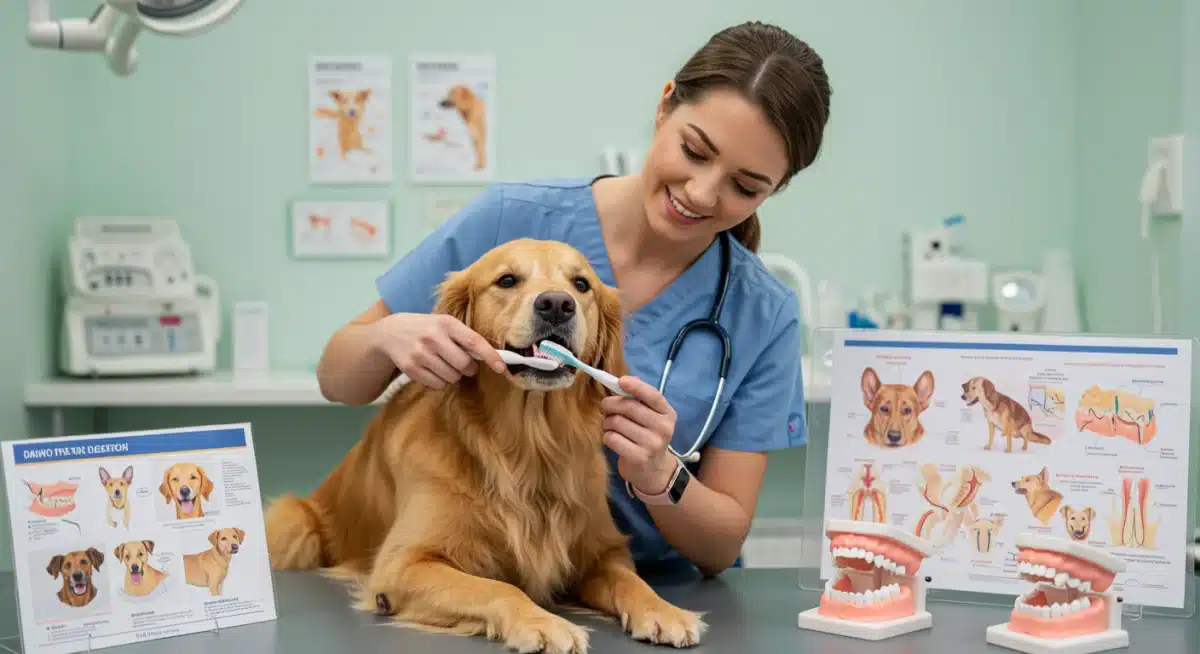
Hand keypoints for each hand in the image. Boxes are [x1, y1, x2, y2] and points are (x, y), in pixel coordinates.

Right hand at [368, 312, 506, 388]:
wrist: (390, 333)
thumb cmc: (427, 329)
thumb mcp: (444, 324)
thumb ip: (464, 337)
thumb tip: (492, 357)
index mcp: (446, 323)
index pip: (474, 341)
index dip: (490, 356)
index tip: (502, 367)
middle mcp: (433, 337)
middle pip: (464, 365)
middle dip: (469, 368)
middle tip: (463, 364)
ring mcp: (420, 353)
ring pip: (452, 377)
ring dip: (454, 375)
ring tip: (444, 364)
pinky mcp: (411, 368)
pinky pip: (438, 385)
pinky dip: (440, 381)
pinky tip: (433, 370)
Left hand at [601, 376, 679, 495]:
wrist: (654, 470)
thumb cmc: (648, 436)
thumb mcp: (651, 417)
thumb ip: (639, 398)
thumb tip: (624, 379)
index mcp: (668, 414)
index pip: (652, 395)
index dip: (636, 386)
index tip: (621, 381)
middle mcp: (664, 428)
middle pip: (629, 407)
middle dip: (611, 405)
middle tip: (606, 408)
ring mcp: (652, 444)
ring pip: (617, 422)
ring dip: (607, 422)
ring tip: (610, 426)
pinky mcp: (639, 458)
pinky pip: (612, 438)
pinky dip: (607, 437)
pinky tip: (612, 439)